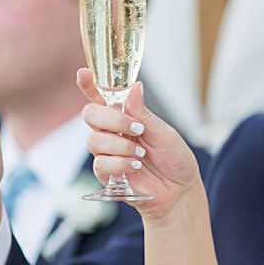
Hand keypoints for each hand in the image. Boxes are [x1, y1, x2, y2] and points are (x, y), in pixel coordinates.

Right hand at [77, 69, 202, 220]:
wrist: (180, 190)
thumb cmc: (174, 160)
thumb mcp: (165, 133)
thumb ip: (144, 114)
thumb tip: (134, 87)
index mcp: (126, 116)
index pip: (102, 97)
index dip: (90, 85)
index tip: (83, 74)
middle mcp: (113, 132)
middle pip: (91, 115)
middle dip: (111, 119)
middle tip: (136, 128)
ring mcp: (108, 152)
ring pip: (94, 140)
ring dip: (121, 146)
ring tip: (142, 154)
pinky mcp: (107, 174)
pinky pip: (101, 164)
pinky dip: (120, 163)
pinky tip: (135, 165)